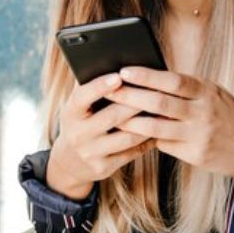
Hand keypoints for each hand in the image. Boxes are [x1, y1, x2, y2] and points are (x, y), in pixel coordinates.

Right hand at [46, 73, 154, 198]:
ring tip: (164, 109)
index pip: (83, 97)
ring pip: (127, 136)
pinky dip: (148, 140)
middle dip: (136, 102)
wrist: (69, 162)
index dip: (100, 86)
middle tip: (156, 88)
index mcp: (70, 113)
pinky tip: (160, 129)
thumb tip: (115, 64)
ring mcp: (91, 153)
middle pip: (112, 116)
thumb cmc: (80, 122)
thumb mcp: (77, 107)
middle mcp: (78, 134)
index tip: (119, 75)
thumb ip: (91, 90)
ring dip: (148, 122)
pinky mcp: (104, 167)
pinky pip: (132, 152)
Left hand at [105, 66, 233, 210]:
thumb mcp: (215, 95)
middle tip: (109, 92)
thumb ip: (189, 89)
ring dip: (132, 121)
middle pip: (160, 103)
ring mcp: (199, 135)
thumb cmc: (230, 118)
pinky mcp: (195, 155)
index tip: (125, 70)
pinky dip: (148, 138)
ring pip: (157, 127)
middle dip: (131, 97)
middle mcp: (203, 112)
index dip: (147, 75)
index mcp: (207, 91)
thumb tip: (154, 78)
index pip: (173, 80)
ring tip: (113, 116)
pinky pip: (165, 144)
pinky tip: (134, 134)